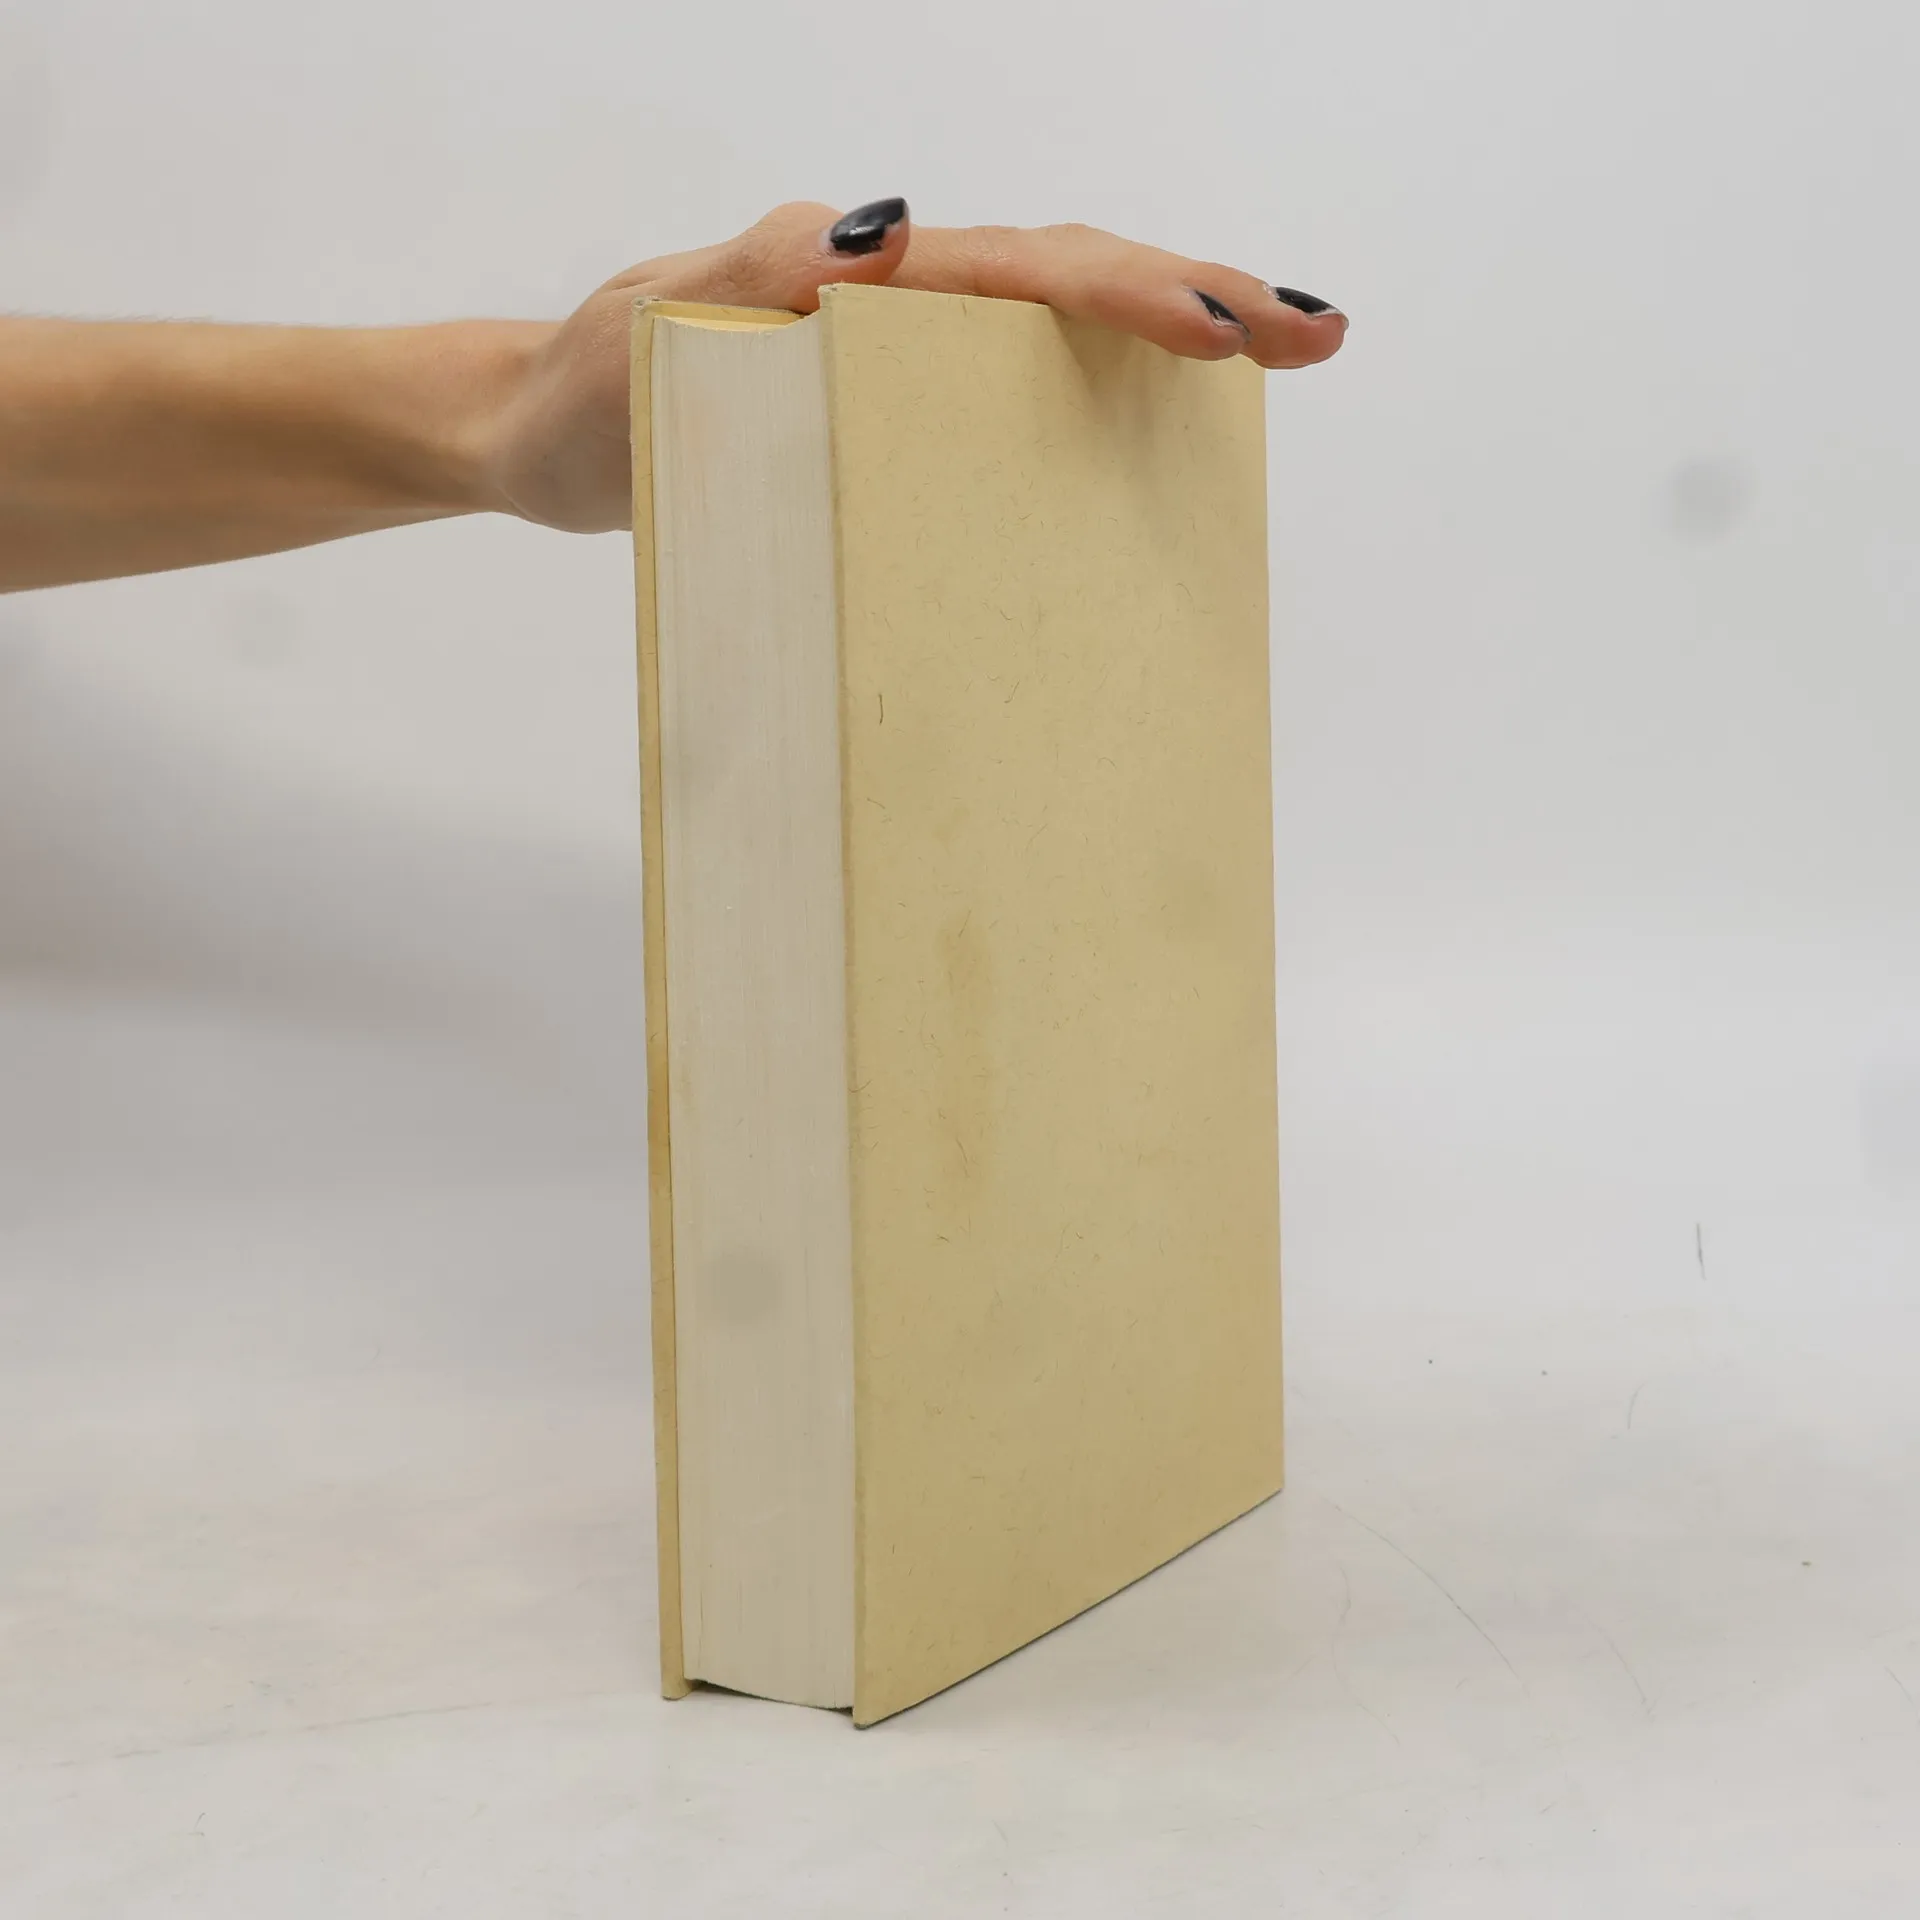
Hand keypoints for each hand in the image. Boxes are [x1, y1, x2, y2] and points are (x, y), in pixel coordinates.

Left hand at [483, 198, 1346, 534]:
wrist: (537, 431)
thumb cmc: (590, 390)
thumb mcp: (654, 329)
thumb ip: (753, 278)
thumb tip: (892, 237)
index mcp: (857, 274)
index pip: (1021, 268)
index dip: (1129, 292)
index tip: (1225, 328)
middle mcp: (895, 298)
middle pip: (1071, 274)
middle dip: (1200, 294)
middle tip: (1318, 334)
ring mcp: (897, 352)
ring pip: (1056, 322)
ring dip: (1170, 324)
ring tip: (1280, 353)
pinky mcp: (886, 405)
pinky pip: (1009, 388)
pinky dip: (1096, 387)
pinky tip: (1154, 424)